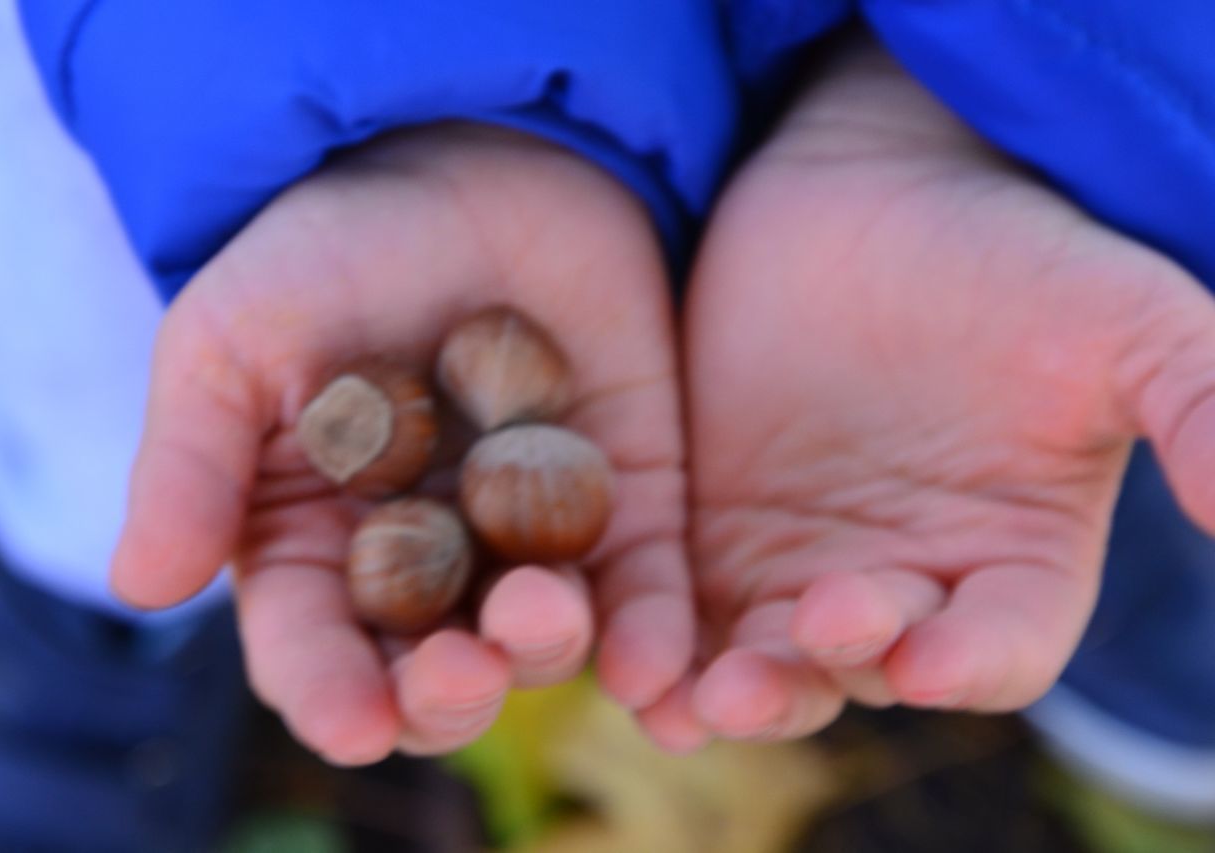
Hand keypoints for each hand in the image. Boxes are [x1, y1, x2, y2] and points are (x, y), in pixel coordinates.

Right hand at [110, 124, 691, 761]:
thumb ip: (193, 459)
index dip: (329, 691)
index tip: (352, 722)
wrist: (470, 160)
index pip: (316, 648)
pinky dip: (653, 634)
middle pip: (435, 671)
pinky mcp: (626, 502)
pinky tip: (657, 669)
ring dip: (542, 648)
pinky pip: (646, 587)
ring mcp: (530, 537)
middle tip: (458, 676)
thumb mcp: (236, 339)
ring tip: (538, 607)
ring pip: (542, 639)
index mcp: (317, 545)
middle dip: (446, 693)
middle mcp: (427, 563)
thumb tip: (139, 586)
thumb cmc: (330, 250)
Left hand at [682, 36, 1214, 739]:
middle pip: (864, 668)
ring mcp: (797, 565)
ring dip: (733, 687)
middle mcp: (904, 585)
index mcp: (1009, 563)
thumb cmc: (1007, 255)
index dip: (971, 662)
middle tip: (779, 663)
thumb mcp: (1123, 319)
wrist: (866, 196)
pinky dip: (661, 640)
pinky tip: (630, 662)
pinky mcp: (709, 532)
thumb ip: (1197, 402)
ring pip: (766, 657)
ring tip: (696, 699)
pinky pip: (682, 607)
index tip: (930, 659)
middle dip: (825, 671)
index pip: (998, 648)